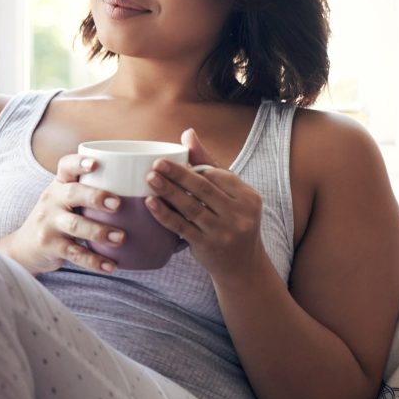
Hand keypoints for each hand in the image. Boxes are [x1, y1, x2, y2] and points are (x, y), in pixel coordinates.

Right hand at [0, 152, 127, 274]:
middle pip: (72, 194)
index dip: (79, 163)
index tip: (95, 164)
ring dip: (98, 232)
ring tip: (121, 238)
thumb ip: (88, 192)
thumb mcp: (64, 200)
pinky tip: (111, 266)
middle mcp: (51, 201)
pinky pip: (74, 253)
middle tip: (117, 204)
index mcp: (59, 185)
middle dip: (95, 197)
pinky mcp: (49, 246)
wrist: (24, 246)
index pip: (65, 167)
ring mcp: (48, 223)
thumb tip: (139, 189)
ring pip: (74, 225)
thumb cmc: (57, 218)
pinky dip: (94, 261)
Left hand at [145, 127, 265, 280]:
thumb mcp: (229, 194)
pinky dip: (164, 214)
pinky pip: (182, 227)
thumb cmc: (232, 221)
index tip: (167, 159)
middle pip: (203, 189)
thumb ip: (208, 164)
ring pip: (191, 207)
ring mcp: (225, 232)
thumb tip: (188, 133)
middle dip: (178, 175)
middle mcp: (240, 214)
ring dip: (168, 192)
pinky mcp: (208, 246)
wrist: (242, 265)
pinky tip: (150, 203)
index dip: (193, 168)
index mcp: (248, 196)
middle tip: (156, 164)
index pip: (218, 176)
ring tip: (149, 179)